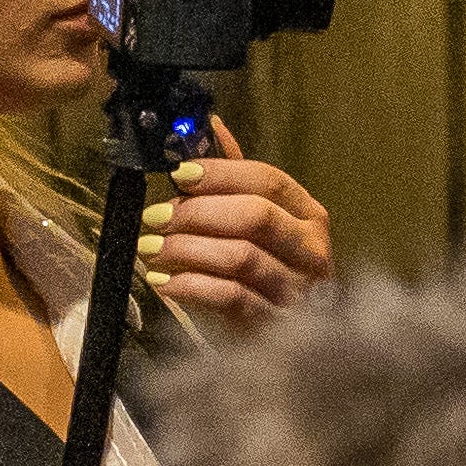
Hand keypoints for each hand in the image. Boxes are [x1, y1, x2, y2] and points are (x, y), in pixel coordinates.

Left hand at [147, 135, 332, 326]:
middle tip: (156, 218)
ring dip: (187, 249)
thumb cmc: (269, 273)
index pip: (267, 181)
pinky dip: (191, 287)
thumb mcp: (259, 224)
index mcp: (308, 216)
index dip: (219, 173)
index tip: (178, 175)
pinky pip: (231, 298)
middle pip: (254, 215)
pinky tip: (163, 283)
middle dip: (197, 212)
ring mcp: (298, 288)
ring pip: (240, 256)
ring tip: (153, 250)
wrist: (296, 341)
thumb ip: (238, 178)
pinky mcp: (277, 323)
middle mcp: (312, 249)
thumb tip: (211, 124)